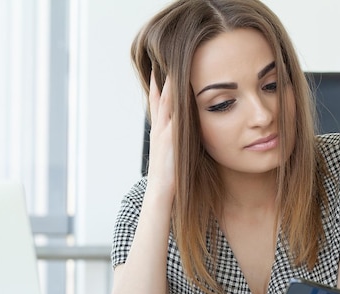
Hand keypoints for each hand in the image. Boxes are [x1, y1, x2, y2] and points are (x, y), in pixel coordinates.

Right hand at [147, 71, 175, 198]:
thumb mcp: (172, 153)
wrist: (160, 190)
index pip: (156, 103)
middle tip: (162, 58)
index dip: (156, 86)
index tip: (158, 70)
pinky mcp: (170, 137)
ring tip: (172, 65)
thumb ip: (176, 141)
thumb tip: (184, 133)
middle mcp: (159, 128)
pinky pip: (174, 115)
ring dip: (168, 84)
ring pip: (165, 102)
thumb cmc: (169, 175)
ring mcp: (164, 131)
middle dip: (160, 78)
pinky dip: (175, 101)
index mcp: (159, 131)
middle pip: (158, 97)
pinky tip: (180, 89)